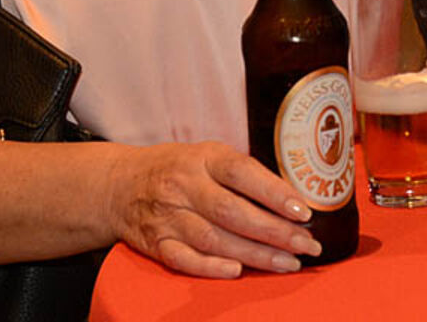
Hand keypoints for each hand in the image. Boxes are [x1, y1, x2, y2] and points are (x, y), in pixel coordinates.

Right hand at [105, 142, 324, 277]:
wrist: (119, 185)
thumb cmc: (178, 169)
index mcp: (204, 158)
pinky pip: (184, 259)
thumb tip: (292, 200)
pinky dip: (211, 267)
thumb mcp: (208, 155)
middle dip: (275, 232)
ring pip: (214, 239)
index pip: (242, 172)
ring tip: (287, 263)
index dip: (275, 193)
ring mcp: (168, 216)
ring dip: (255, 255)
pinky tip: (238, 271)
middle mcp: (184, 186)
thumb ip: (243, 174)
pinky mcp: (155, 243)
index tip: (304, 212)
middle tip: (306, 246)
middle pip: (233, 212)